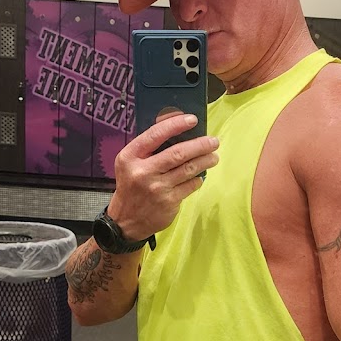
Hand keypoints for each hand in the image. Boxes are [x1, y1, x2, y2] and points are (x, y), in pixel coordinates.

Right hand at [108, 114, 218, 241]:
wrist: (126, 220)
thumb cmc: (131, 186)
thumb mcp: (130, 163)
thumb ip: (148, 147)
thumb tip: (176, 127)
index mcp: (131, 157)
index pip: (156, 135)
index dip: (176, 125)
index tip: (192, 119)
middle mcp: (143, 172)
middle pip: (178, 153)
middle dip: (200, 145)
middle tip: (213, 142)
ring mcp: (157, 188)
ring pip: (188, 169)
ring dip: (205, 161)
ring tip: (213, 157)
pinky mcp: (169, 202)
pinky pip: (190, 185)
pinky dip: (197, 179)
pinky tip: (199, 176)